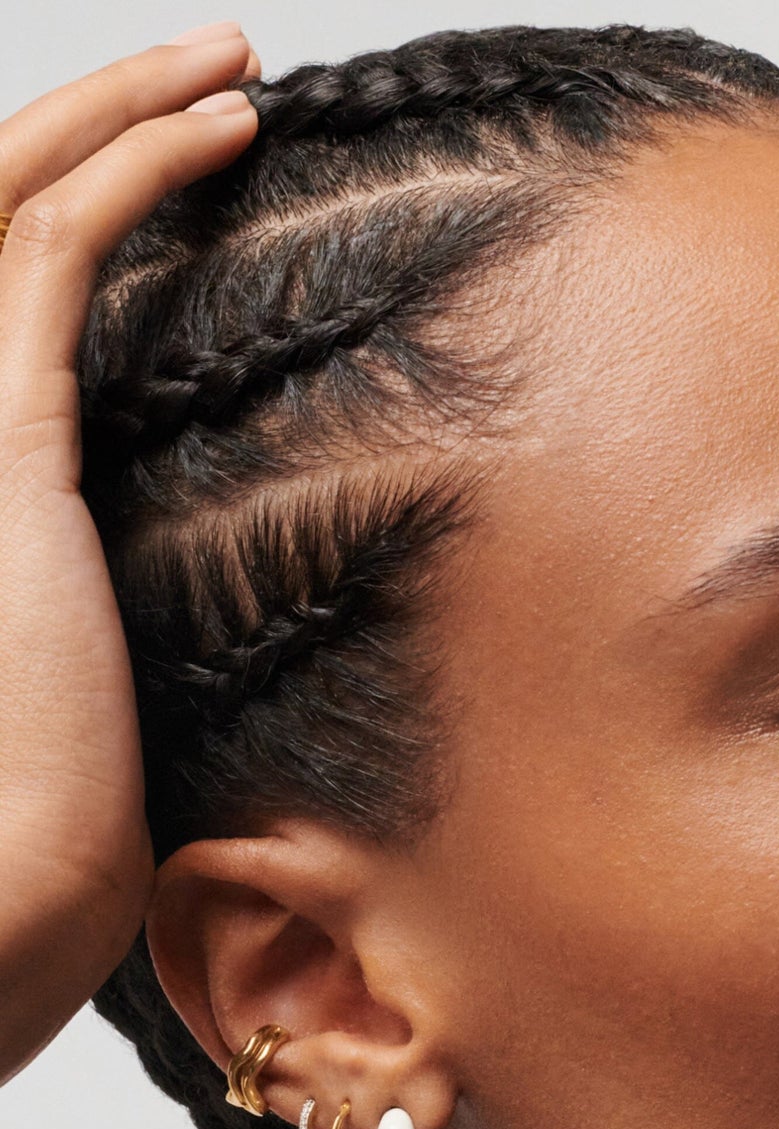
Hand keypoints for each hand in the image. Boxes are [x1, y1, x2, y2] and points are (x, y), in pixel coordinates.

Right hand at [0, 22, 260, 1085]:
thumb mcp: (108, 655)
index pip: (7, 275)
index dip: (90, 187)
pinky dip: (139, 166)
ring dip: (128, 102)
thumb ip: (123, 576)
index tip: (200, 149)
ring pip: (16, 188)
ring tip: (236, 62)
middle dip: (108, 109)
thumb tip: (204, 564)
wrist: (19, 878)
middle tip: (220, 68)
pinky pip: (56, 248)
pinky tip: (230, 129)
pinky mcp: (2, 440)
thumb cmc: (67, 804)